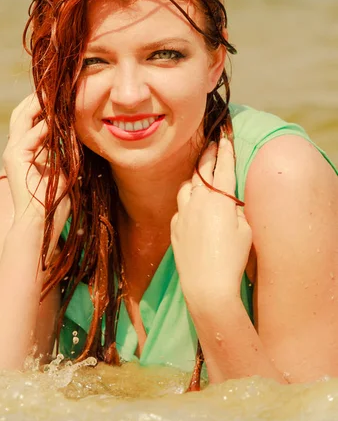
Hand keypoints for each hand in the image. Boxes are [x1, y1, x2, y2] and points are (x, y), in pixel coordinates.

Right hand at [2, 94, 69, 241]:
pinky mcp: (14, 159)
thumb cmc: (55, 202)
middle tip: (58, 86)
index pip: (31, 117)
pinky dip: (44, 124)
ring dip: (40, 104)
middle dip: (39, 97)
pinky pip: (30, 134)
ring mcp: (12, 152)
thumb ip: (67, 152)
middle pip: (23, 111)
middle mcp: (16, 148)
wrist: (40, 223)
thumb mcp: (65, 169)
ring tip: (57, 93)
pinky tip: (59, 116)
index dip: (44, 103)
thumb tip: (82, 136)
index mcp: (26, 150)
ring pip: (23, 117)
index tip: (63, 91)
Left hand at [171, 137, 251, 305]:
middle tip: (213, 142)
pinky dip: (188, 202)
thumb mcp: (244, 231)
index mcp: (219, 199)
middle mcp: (198, 201)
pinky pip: (181, 207)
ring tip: (201, 172)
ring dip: (195, 177)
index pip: (224, 166)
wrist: (206, 285)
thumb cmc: (232, 259)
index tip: (225, 135)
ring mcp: (183, 213)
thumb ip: (235, 210)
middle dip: (209, 154)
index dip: (226, 149)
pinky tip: (193, 206)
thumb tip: (227, 203)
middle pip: (203, 170)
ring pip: (187, 187)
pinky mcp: (175, 227)